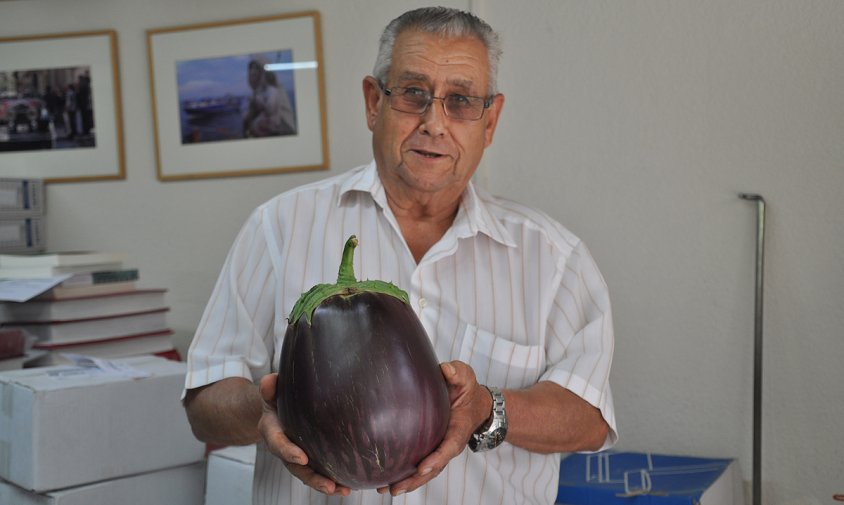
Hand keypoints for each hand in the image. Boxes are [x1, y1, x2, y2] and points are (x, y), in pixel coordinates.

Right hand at [258, 374, 351, 496]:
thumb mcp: (270, 392)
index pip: (278, 444)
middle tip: (328, 485)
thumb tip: (271, 380)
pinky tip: (349, 486)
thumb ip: (269, 387)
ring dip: (325, 484)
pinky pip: (320, 471)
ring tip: (342, 490)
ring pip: (310, 474)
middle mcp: (285, 449)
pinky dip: (333, 481)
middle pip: (296, 468)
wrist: (276, 408)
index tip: (302, 457)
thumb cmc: (276, 399)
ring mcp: (298, 455)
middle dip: (312, 478)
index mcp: (272, 432)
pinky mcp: (311, 458)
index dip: (288, 452)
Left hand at [378, 360, 491, 495]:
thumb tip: (446, 370)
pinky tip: (385, 482)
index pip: (449, 447)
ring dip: (406, 482)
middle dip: (415, 480)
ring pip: (425, 472)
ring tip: (385, 490)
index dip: (437, 459)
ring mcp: (440, 449)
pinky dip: (405, 475)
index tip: (422, 468)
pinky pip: (418, 465)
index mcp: (458, 429)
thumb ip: (457, 373)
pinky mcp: (430, 449)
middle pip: (434, 468)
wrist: (474, 402)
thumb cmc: (466, 388)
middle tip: (395, 488)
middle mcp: (449, 444)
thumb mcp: (465, 376)